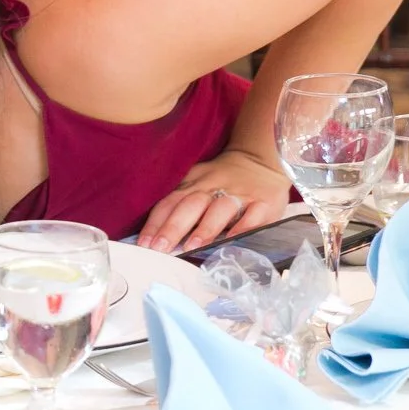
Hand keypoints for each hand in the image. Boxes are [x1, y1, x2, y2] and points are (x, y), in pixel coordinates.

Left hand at [137, 148, 289, 254]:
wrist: (260, 160)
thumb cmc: (221, 181)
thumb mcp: (196, 185)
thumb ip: (179, 206)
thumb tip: (154, 239)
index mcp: (192, 184)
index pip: (169, 203)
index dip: (155, 223)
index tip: (144, 245)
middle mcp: (213, 188)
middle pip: (190, 205)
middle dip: (173, 227)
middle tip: (160, 249)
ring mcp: (240, 194)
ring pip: (219, 209)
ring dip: (205, 228)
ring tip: (190, 247)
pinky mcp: (264, 202)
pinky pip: (252, 216)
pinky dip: (241, 229)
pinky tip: (230, 243)